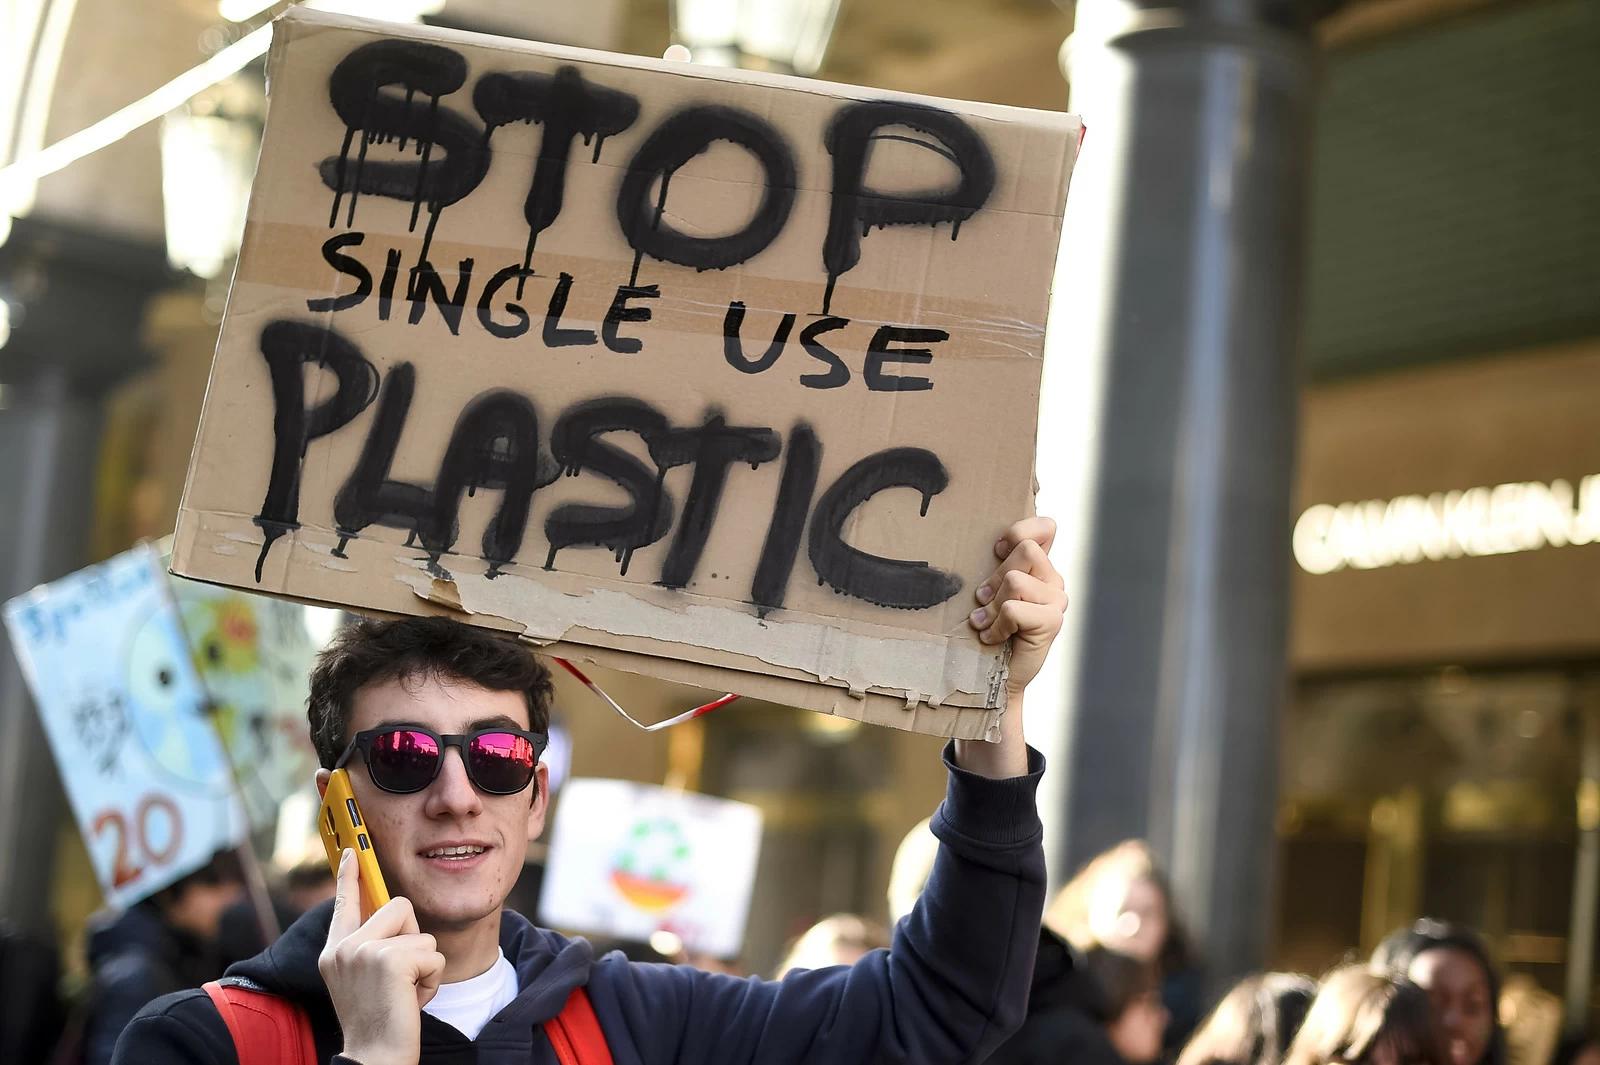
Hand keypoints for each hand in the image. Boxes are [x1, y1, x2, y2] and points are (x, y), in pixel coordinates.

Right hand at [319, 849, 444, 1064]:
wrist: (375, 1057)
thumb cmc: (378, 1020)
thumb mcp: (364, 979)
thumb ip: (369, 946)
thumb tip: (394, 913)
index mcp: (334, 951)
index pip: (344, 902)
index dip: (349, 875)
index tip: (352, 851)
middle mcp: (344, 947)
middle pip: (399, 906)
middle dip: (413, 938)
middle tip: (400, 977)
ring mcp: (364, 952)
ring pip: (421, 932)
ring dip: (424, 963)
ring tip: (404, 992)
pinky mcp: (390, 960)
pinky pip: (434, 954)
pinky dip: (432, 980)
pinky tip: (412, 1000)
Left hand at [954, 517, 1065, 777]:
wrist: (992, 678)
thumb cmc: (987, 631)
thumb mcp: (988, 592)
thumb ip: (995, 567)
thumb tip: (987, 545)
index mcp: (1040, 568)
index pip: (1045, 527)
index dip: (1020, 530)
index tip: (997, 551)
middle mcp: (1054, 581)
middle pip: (1024, 550)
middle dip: (995, 576)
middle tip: (985, 601)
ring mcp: (1057, 601)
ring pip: (1016, 580)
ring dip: (993, 604)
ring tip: (987, 622)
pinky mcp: (1053, 622)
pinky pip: (1014, 608)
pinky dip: (997, 624)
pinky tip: (993, 637)